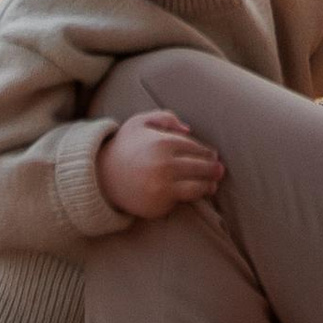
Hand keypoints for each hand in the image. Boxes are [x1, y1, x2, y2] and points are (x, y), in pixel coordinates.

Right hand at [96, 109, 224, 219]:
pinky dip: (188, 198)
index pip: (197, 149)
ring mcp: (163, 187)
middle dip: (214, 169)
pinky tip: (194, 194)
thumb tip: (189, 130)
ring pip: (197, 188)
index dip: (208, 153)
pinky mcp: (159, 205)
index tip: (213, 155)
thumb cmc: (125, 147)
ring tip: (212, 185)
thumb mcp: (140, 121)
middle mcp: (165, 166)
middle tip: (219, 170)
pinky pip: (181, 201)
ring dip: (208, 186)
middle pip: (202, 168)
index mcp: (163, 143)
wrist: (102, 177)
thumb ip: (166, 117)